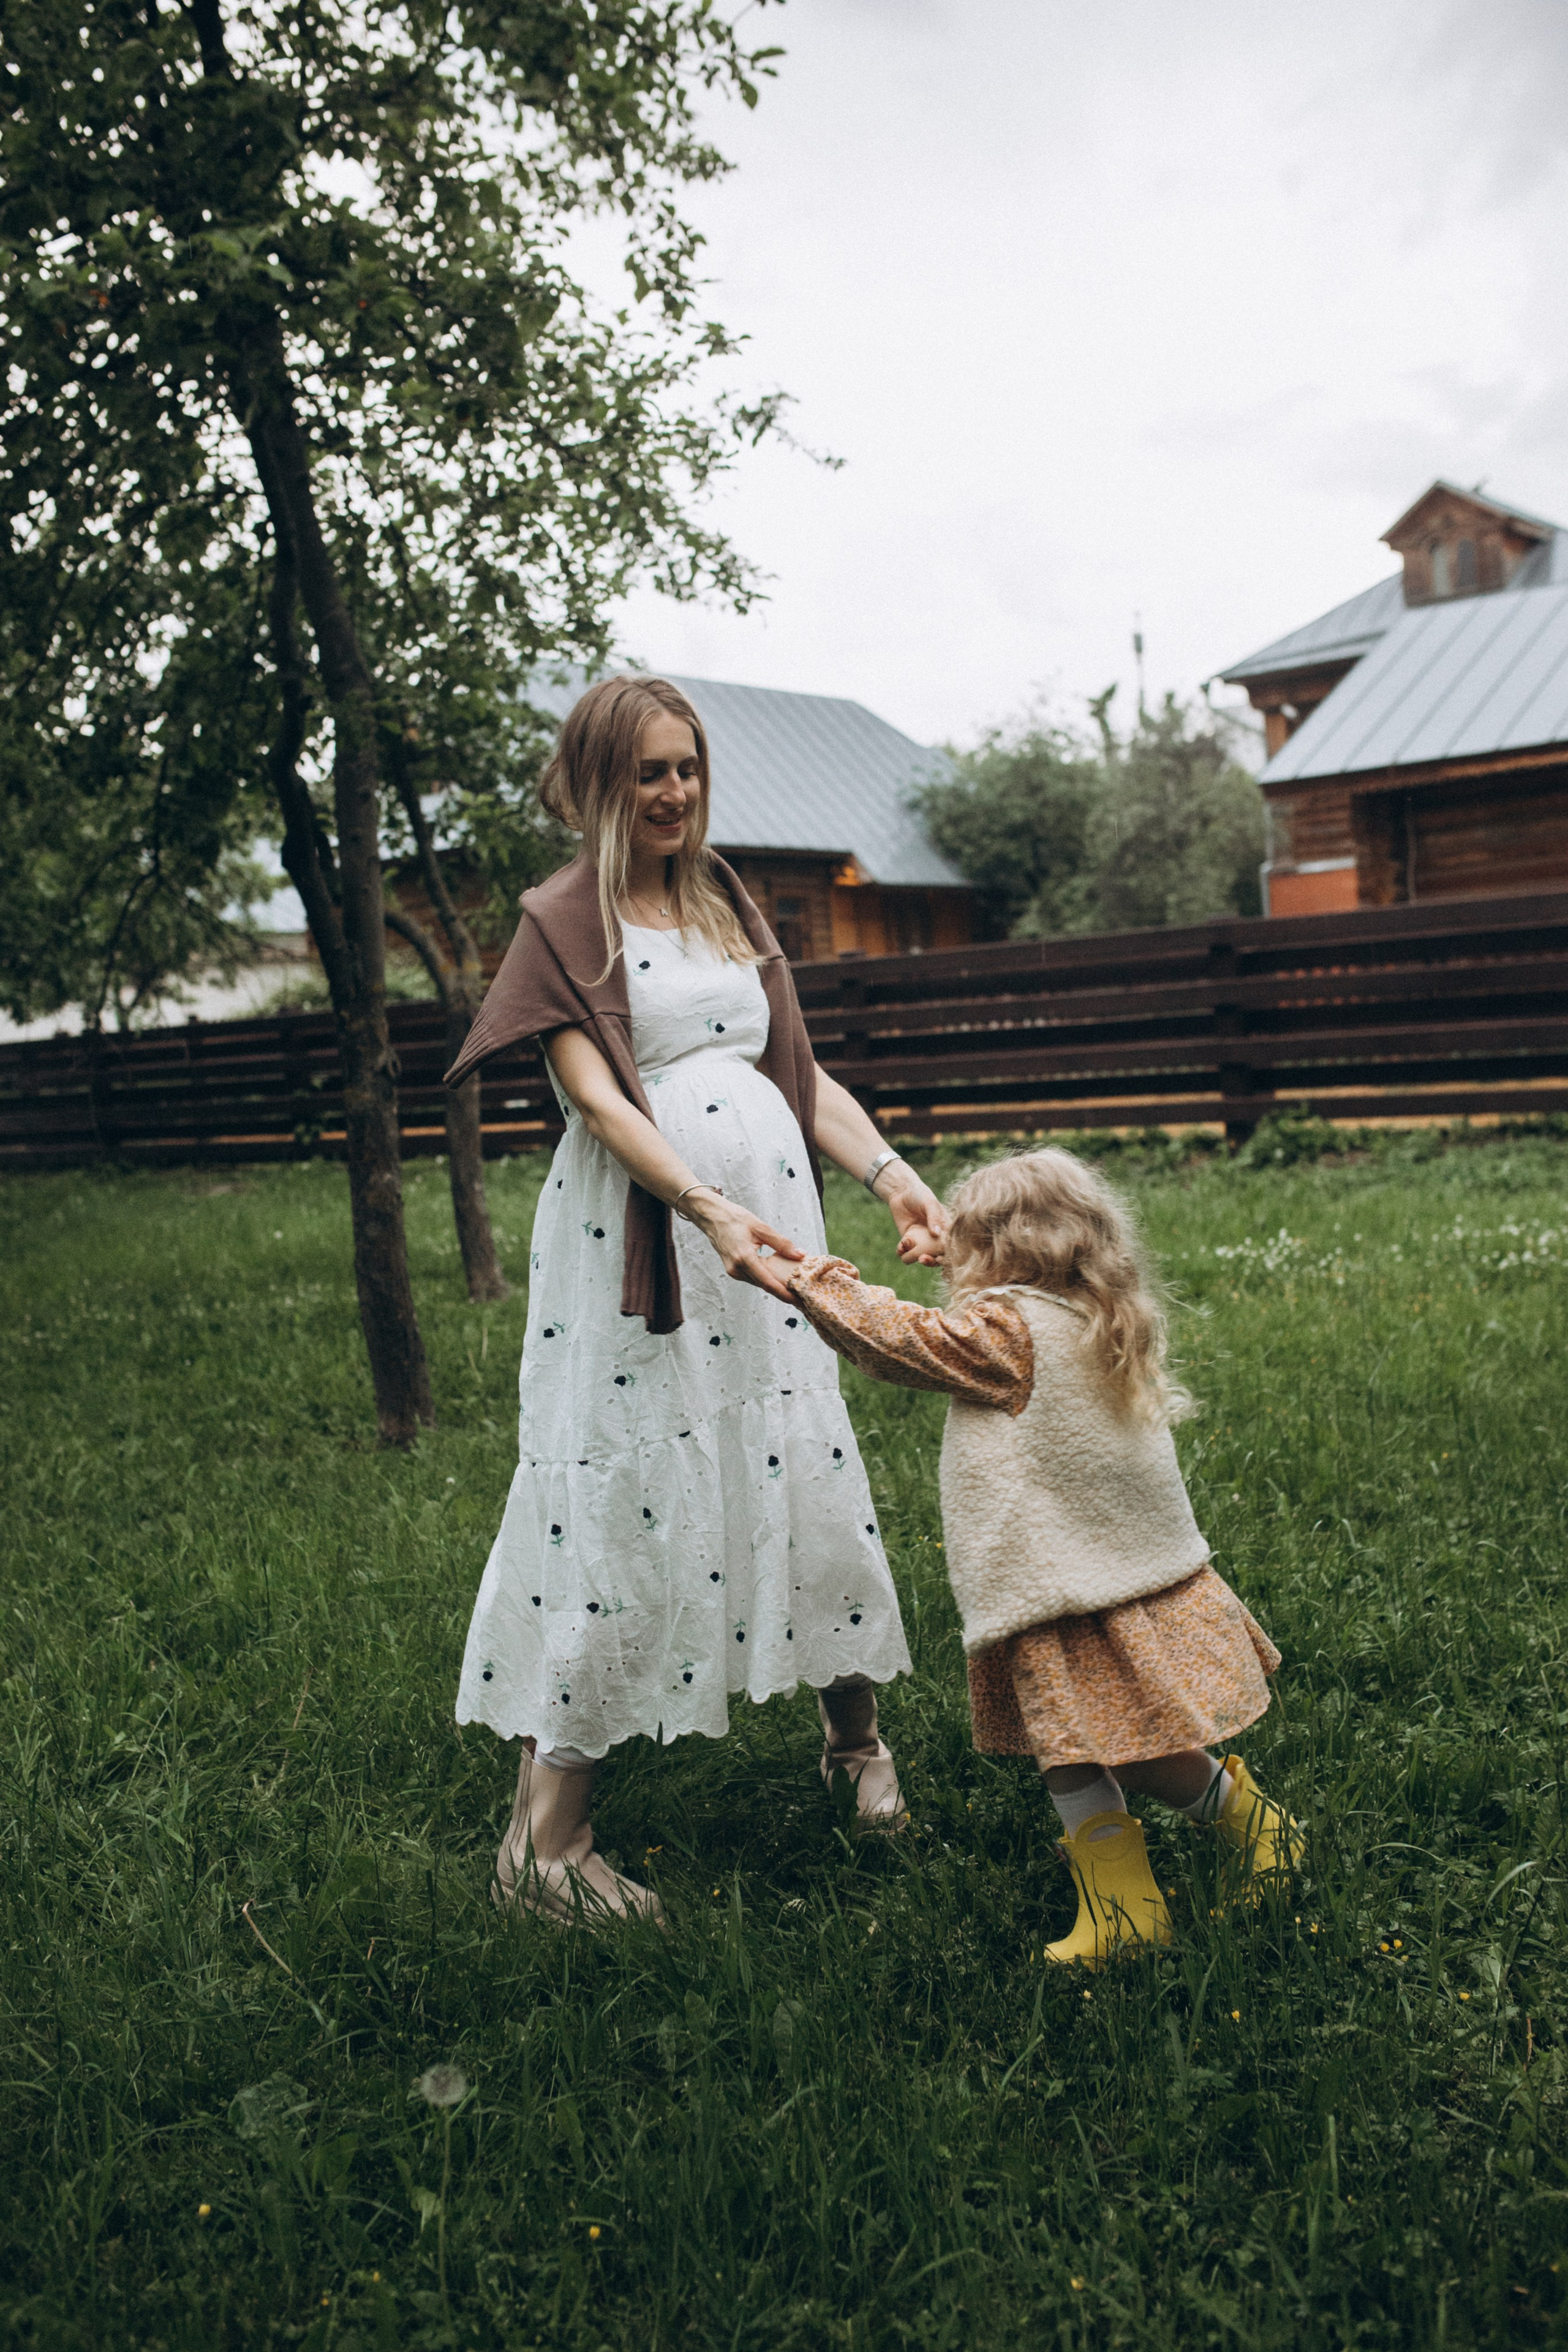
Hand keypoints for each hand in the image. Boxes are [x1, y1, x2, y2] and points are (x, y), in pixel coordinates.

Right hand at [685, 1192, 804, 1301]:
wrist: (712, 1216)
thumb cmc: (734, 1219)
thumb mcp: (761, 1228)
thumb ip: (782, 1243)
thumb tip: (799, 1255)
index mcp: (744, 1258)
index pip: (768, 1283)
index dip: (784, 1293)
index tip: (797, 1299)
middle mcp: (736, 1269)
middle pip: (764, 1285)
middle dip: (782, 1290)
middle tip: (800, 1292)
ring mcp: (733, 1271)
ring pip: (758, 1282)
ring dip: (774, 1284)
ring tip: (792, 1284)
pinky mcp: (733, 1270)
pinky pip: (752, 1277)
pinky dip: (765, 1277)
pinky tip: (776, 1274)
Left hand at [879, 1169, 947, 1265]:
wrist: (901, 1192)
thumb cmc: (920, 1194)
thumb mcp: (929, 1203)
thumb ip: (934, 1217)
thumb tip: (936, 1234)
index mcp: (945, 1229)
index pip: (949, 1246)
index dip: (947, 1256)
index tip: (940, 1258)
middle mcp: (934, 1238)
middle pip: (936, 1256)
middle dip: (930, 1261)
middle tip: (922, 1259)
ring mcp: (920, 1241)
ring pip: (920, 1257)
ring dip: (913, 1257)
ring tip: (907, 1246)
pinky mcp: (907, 1240)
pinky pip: (905, 1252)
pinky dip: (902, 1251)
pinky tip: (900, 1246)